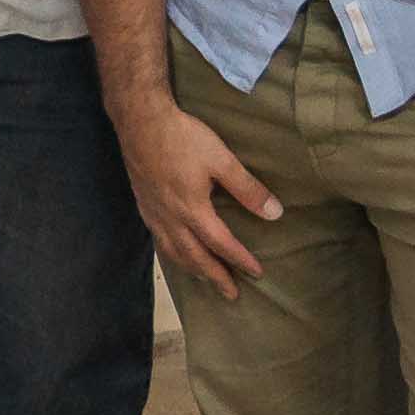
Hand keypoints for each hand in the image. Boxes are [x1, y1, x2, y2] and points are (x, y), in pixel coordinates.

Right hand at [116, 99, 281, 295]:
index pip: (221, 244)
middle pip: (194, 257)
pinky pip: (158, 240)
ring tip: (205, 279)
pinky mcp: (143, 204)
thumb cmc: (182, 137)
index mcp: (192, 210)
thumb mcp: (221, 159)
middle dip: (215, 277)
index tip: (257, 273)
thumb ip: (247, 188)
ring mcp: (154, 213)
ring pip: (173, 252)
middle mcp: (171, 218)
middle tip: (231, 294)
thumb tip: (275, 213)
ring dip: (192, 270)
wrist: (140, 120)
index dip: (240, 260)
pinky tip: (175, 251)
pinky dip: (171, 254)